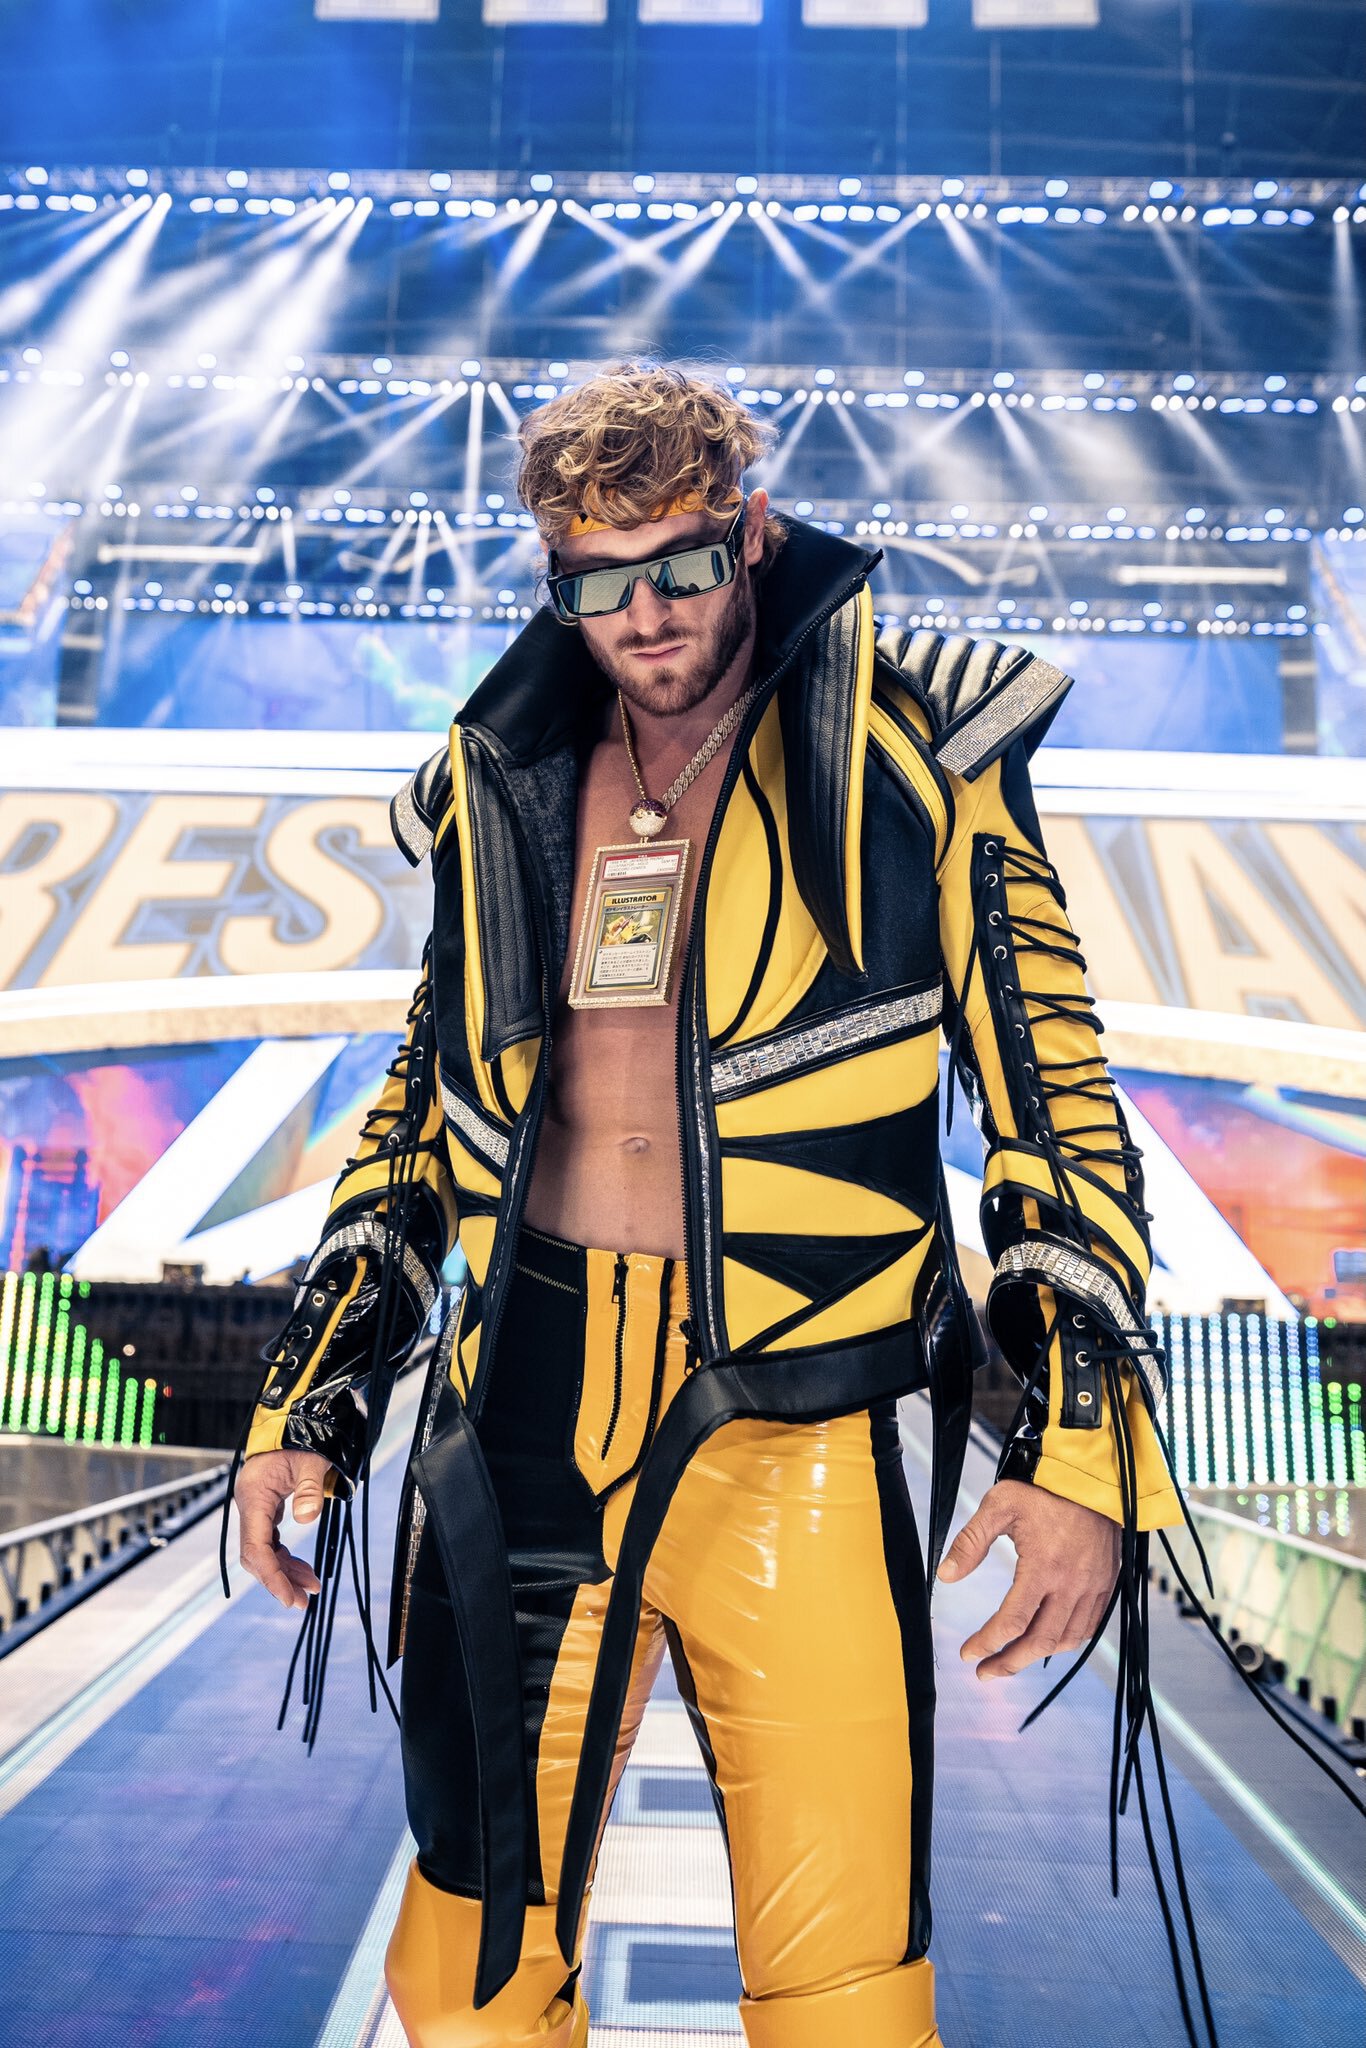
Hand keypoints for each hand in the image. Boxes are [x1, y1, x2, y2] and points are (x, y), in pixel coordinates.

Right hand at [234, 1449, 333, 1611]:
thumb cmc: (301, 1438)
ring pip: (264, 1551)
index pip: (256, 1548)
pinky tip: (303, 1569)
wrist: (294, 1421)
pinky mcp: (265, 1509)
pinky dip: (286, 1557)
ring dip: (284, 1571)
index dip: (271, 1576)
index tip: (290, 1598)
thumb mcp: (311, 1460)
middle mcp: (249, 1505)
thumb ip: (309, 1488)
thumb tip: (307, 1518)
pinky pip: (271, 1541)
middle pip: (256, 1555)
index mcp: (253, 1496)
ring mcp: (256, 1508)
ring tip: (310, 1588)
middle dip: (278, 1580)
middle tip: (303, 1601)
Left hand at [936, 1478, 1119, 1679]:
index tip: (968, 1653)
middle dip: (1009, 1663)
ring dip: (1036, 1657)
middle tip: (984, 1672)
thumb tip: (945, 1576)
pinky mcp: (1107, 1583)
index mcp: (1044, 1567)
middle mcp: (1072, 1584)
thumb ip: (970, 1542)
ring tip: (1010, 1660)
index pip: (1013, 1622)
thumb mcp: (999, 1506)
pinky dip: (1065, 1642)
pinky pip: (1088, 1626)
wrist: (1091, 1474)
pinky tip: (1045, 1641)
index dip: (987, 1643)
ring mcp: (1094, 1586)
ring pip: (1067, 1640)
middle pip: (1040, 1642)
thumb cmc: (1042, 1487)